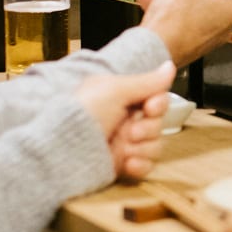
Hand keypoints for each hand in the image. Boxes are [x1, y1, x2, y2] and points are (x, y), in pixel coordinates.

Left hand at [74, 62, 175, 182]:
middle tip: (130, 131)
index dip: (159, 103)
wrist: (61, 149)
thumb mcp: (115, 90)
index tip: (149, 107)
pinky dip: (140, 165)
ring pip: (155, 145)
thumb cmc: (84, 112)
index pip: (156, 98)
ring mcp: (123, 143)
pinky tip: (128, 163)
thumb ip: (147, 81)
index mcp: (121, 98)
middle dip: (148, 127)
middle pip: (158, 122)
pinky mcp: (122, 164)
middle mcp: (125, 119)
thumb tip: (170, 66)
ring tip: (125, 149)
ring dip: (144, 147)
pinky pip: (147, 165)